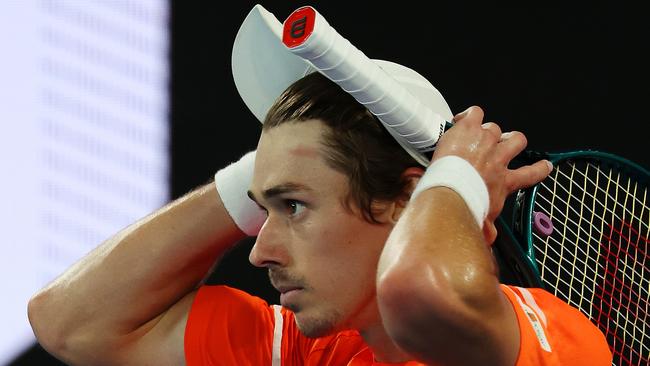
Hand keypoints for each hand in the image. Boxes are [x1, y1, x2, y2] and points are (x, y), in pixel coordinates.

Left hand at [431, 106, 551, 242]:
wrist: (450, 193)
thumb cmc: (465, 208)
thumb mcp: (482, 220)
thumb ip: (488, 228)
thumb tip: (490, 239)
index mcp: (504, 181)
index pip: (531, 174)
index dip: (540, 168)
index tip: (546, 165)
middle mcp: (498, 159)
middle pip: (517, 140)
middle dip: (512, 141)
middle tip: (502, 144)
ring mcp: (485, 141)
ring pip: (496, 126)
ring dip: (487, 130)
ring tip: (477, 133)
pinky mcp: (469, 128)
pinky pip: (475, 112)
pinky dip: (469, 114)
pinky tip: (461, 120)